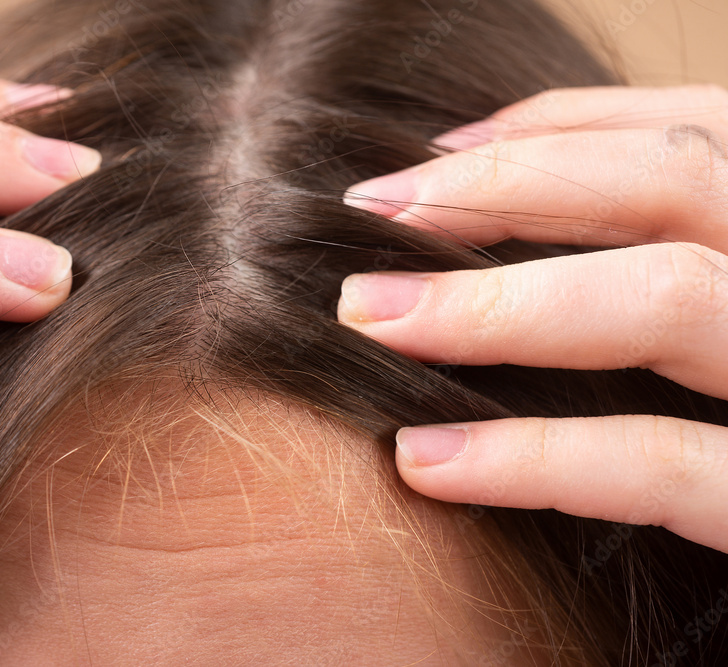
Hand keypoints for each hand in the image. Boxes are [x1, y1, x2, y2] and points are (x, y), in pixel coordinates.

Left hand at [338, 85, 727, 552]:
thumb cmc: (717, 415)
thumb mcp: (705, 325)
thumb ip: (650, 266)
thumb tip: (486, 214)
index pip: (692, 135)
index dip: (561, 125)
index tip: (433, 159)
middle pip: (676, 180)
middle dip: (507, 183)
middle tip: (373, 207)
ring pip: (668, 296)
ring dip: (496, 301)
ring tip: (369, 313)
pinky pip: (664, 467)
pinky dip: (536, 455)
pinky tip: (426, 460)